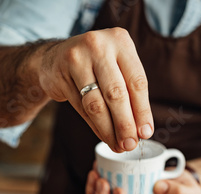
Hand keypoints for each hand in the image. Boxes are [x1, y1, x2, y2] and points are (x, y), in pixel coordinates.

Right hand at [38, 28, 152, 151]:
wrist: (55, 58)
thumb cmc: (96, 65)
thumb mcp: (117, 68)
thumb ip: (131, 94)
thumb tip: (142, 131)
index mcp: (120, 41)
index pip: (136, 81)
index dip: (143, 111)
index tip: (146, 132)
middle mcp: (99, 45)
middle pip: (116, 94)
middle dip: (125, 124)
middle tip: (130, 144)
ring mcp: (77, 58)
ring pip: (96, 104)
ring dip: (108, 129)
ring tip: (118, 145)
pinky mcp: (60, 74)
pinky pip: (81, 108)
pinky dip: (95, 126)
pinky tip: (104, 136)